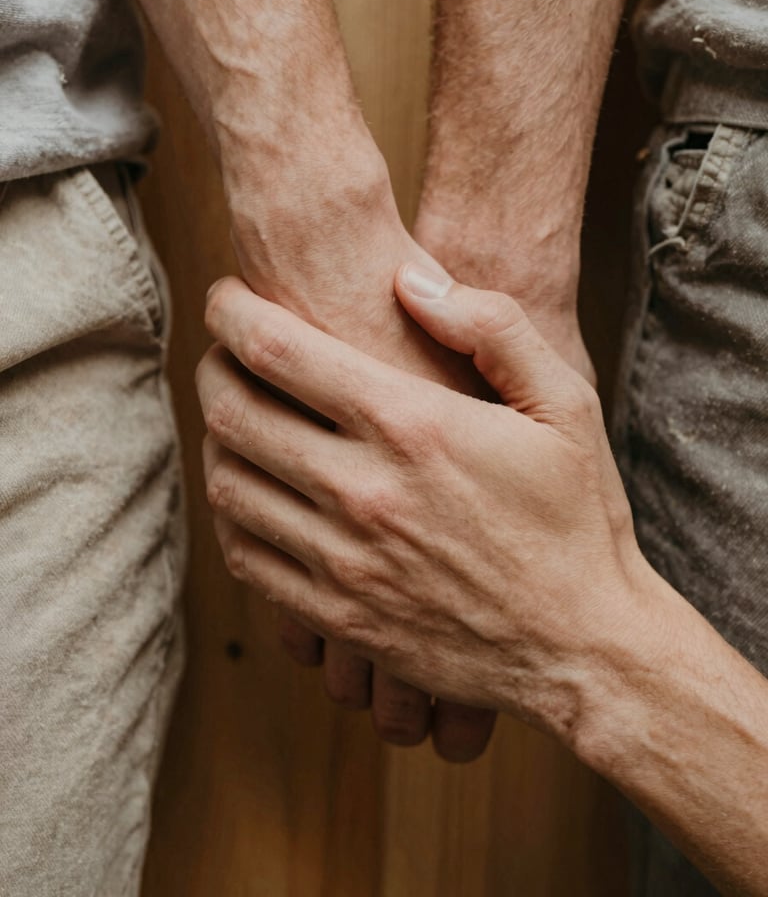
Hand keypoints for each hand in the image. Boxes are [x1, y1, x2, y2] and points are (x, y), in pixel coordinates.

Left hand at [197, 263, 648, 740]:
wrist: (582, 647)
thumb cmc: (577, 518)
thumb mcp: (565, 404)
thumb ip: (492, 327)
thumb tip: (408, 278)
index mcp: (412, 425)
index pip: (277, 350)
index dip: (232, 311)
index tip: (225, 296)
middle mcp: (364, 490)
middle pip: (234, 411)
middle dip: (211, 366)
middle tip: (219, 353)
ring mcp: (344, 559)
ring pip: (229, 484)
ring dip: (214, 438)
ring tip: (231, 418)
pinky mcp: (337, 616)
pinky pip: (246, 556)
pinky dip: (230, 515)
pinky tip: (251, 494)